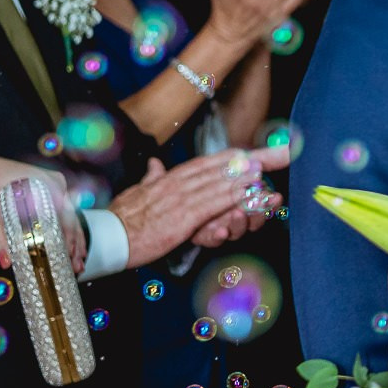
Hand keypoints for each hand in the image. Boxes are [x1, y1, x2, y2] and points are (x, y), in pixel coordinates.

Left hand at [0, 153, 86, 273]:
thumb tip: (6, 261)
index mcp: (47, 185)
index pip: (64, 217)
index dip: (69, 239)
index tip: (69, 257)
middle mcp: (56, 183)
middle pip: (71, 218)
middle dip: (75, 244)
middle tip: (76, 266)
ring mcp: (56, 185)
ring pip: (70, 216)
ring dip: (74, 239)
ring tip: (77, 261)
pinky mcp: (51, 189)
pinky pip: (64, 211)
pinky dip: (67, 228)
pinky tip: (71, 245)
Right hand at [108, 145, 290, 266]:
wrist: (107, 235)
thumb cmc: (122, 217)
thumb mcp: (138, 192)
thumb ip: (151, 177)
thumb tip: (154, 164)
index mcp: (171, 178)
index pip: (209, 162)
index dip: (235, 157)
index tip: (256, 152)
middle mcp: (179, 183)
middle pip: (222, 167)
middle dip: (253, 160)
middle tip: (280, 153)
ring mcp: (181, 198)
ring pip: (220, 183)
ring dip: (246, 174)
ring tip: (270, 166)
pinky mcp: (182, 217)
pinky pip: (212, 204)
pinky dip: (232, 195)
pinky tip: (248, 192)